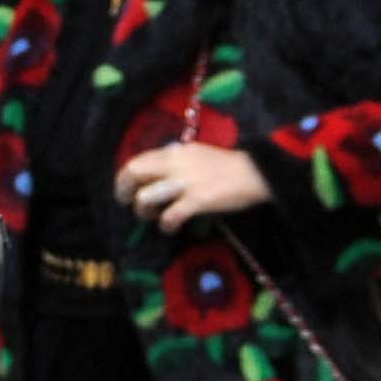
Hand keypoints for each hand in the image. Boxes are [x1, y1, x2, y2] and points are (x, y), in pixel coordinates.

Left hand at [114, 143, 270, 232]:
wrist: (257, 173)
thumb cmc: (228, 166)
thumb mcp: (197, 154)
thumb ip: (175, 160)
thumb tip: (156, 170)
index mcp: (175, 151)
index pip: (138, 159)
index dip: (125, 176)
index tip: (126, 188)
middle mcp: (176, 164)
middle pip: (133, 172)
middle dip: (123, 190)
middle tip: (127, 203)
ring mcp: (185, 182)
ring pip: (145, 197)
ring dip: (143, 210)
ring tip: (152, 216)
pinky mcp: (197, 200)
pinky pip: (169, 216)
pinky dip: (166, 226)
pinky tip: (170, 228)